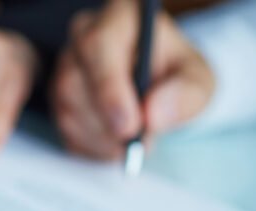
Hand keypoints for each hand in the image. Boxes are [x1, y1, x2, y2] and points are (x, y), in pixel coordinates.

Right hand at [52, 0, 213, 159]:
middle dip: (108, 124)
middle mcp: (84, 35)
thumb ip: (186, 93)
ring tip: (135, 139)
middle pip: (74, 82)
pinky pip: (65, 131)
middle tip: (140, 143)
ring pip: (67, 110)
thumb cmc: (176, 75)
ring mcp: (65, 67)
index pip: (99, 45)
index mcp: (120, 17)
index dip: (109, 89)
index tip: (129, 126)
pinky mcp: (57, 99)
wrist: (160, 87)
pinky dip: (94, 148)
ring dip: (104, 139)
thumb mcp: (198, 79)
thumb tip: (153, 116)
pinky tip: (115, 141)